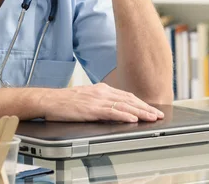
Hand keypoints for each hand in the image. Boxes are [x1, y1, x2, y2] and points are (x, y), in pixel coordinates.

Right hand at [38, 83, 164, 122]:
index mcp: (101, 89)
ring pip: (124, 105)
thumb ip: (100, 102)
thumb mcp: (86, 98)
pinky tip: (133, 119)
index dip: (141, 103)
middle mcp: (102, 92)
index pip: (126, 96)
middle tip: (158, 114)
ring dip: (140, 112)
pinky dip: (124, 115)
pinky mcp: (91, 109)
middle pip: (129, 99)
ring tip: (152, 117)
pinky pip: (111, 112)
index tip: (151, 109)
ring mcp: (97, 100)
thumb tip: (114, 110)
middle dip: (146, 107)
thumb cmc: (64, 102)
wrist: (49, 100)